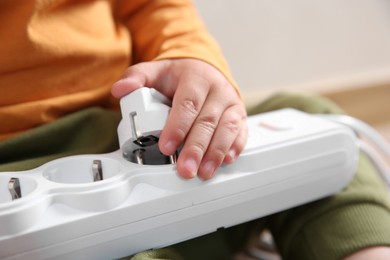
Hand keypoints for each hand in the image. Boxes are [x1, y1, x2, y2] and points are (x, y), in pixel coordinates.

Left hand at [112, 59, 246, 179]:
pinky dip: (235, 148)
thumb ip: (136, 78)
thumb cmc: (179, 76)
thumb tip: (120, 90)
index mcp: (196, 78)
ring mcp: (231, 103)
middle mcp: (217, 90)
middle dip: (196, 148)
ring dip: (215, 153)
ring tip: (204, 172)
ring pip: (226, 129)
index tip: (166, 146)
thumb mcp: (156, 71)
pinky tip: (226, 161)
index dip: (178, 126)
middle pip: (207, 121)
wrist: (204, 70)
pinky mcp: (239, 115)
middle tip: (185, 169)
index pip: (188, 103)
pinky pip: (240, 132)